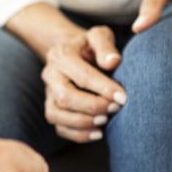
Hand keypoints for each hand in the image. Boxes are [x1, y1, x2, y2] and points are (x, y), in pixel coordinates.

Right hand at [41, 26, 126, 142]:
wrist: (75, 52)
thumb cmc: (91, 46)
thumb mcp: (99, 36)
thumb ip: (105, 46)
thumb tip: (113, 62)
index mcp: (61, 55)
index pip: (82, 76)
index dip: (103, 89)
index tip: (123, 97)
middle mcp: (50, 75)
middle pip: (65, 98)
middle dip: (93, 106)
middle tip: (115, 108)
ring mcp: (48, 93)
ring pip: (56, 114)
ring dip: (83, 122)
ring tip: (105, 120)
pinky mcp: (51, 108)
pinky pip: (58, 127)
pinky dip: (78, 134)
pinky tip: (98, 132)